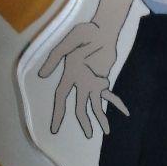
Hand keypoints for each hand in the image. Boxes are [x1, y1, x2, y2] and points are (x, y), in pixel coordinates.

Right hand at [38, 21, 127, 136]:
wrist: (102, 29)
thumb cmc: (84, 33)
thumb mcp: (68, 43)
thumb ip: (55, 57)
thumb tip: (41, 75)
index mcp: (69, 75)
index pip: (62, 97)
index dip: (58, 113)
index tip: (55, 129)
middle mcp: (80, 82)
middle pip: (80, 106)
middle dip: (83, 121)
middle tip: (88, 136)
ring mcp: (92, 82)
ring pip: (95, 104)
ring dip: (100, 117)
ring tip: (107, 131)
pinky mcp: (103, 79)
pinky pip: (109, 95)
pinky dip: (117, 103)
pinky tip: (125, 112)